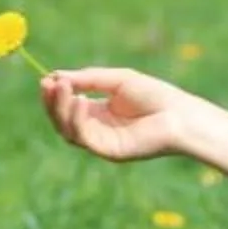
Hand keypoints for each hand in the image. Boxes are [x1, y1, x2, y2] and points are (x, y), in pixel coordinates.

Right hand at [39, 67, 201, 163]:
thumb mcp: (117, 80)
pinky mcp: (109, 152)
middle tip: (47, 84)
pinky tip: (80, 100)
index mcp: (99, 112)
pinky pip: (84, 137)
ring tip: (62, 87)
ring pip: (68, 131)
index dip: (55, 94)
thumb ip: (88, 79)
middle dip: (52, 103)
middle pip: (63, 120)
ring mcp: (102, 142)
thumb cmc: (156, 95)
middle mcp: (97, 129)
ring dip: (61, 109)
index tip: (47, 79)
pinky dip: (77, 119)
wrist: (180, 114)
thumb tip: (55, 76)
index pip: (68, 106)